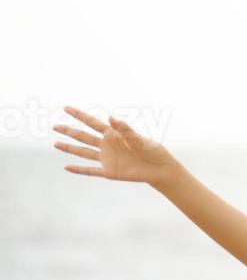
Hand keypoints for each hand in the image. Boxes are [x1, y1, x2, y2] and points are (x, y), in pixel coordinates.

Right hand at [53, 106, 179, 185]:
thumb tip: (110, 117)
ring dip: (69, 148)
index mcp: (114, 134)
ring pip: (84, 152)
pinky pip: (90, 171)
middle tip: (54, 126)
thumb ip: (125, 129)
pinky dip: (79, 170)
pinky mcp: (109, 172)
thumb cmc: (152, 150)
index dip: (79, 115)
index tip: (66, 108)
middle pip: (84, 136)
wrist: (159, 168)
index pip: (92, 123)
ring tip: (55, 143)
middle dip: (69, 131)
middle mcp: (107, 145)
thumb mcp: (139, 139)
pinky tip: (67, 167)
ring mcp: (106, 158)